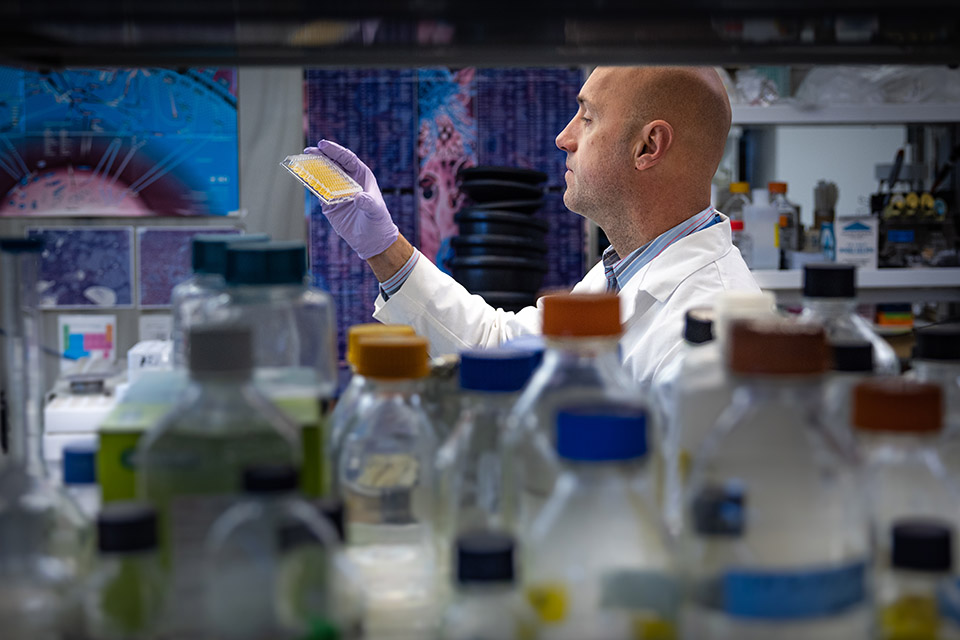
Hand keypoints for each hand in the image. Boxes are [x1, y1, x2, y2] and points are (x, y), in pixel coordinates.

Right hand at [304, 140, 398, 259]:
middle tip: (307, 152)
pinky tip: (301, 178)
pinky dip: (309, 184)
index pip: (347, 158)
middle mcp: (348, 180)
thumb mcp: (376, 211)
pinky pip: (318, 191)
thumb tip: (358, 197)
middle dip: (320, 156)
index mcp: (361, 175)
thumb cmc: (378, 221)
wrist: (371, 239)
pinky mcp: (329, 203)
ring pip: (322, 175)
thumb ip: (368, 203)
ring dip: (312, 168)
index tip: (323, 145)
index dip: (335, 150)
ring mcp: (337, 190)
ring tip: (300, 162)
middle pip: (332, 163)